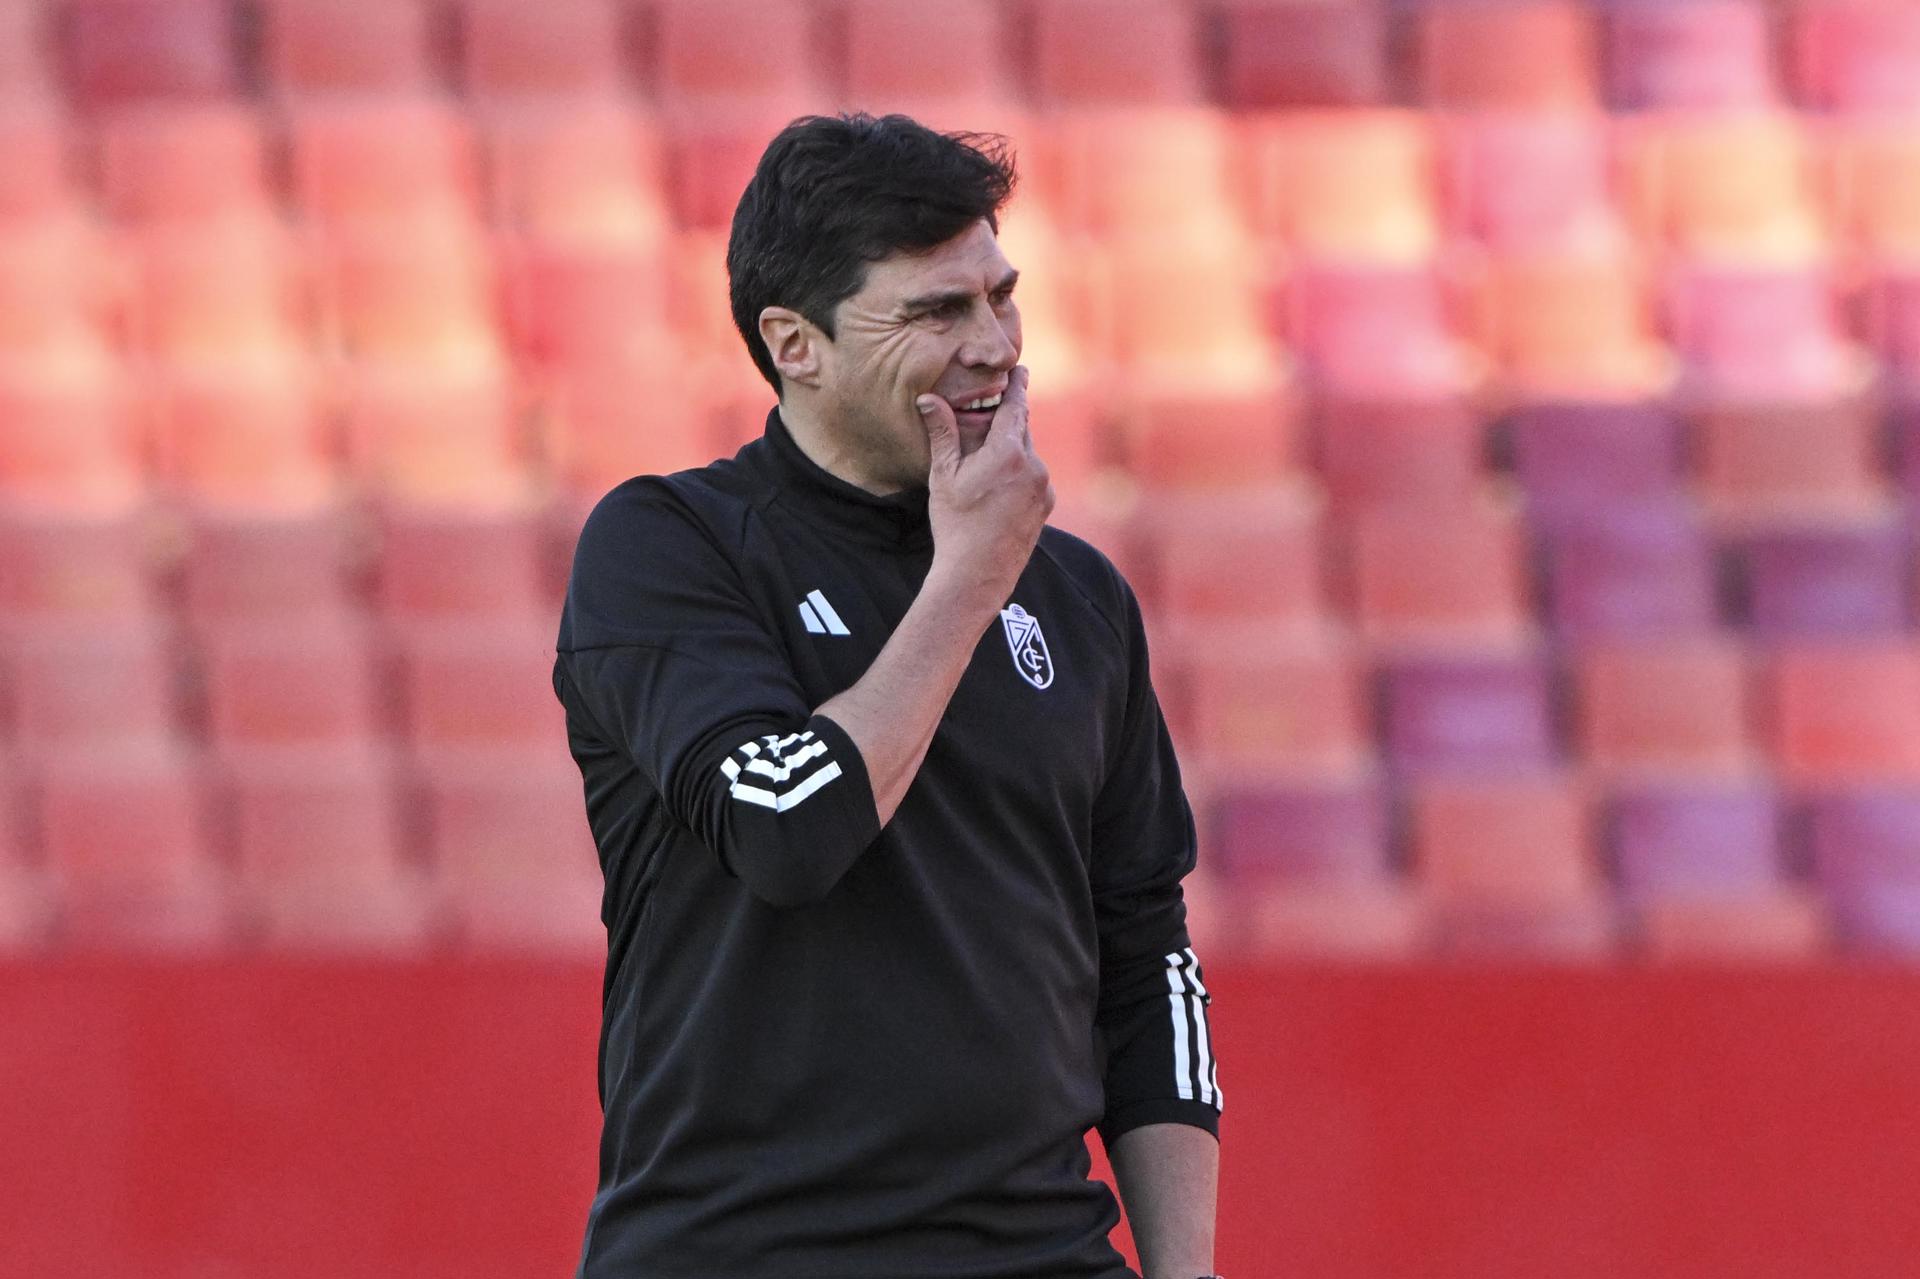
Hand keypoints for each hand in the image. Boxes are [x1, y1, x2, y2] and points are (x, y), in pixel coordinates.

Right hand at [917, 365, 1053, 606]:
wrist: (977, 574)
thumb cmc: (955, 524)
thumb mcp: (944, 475)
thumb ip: (942, 433)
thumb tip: (927, 398)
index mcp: (1008, 452)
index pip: (1016, 406)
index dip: (1017, 386)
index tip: (1021, 369)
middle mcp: (1034, 465)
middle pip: (1021, 431)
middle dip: (1006, 424)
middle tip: (990, 419)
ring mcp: (1044, 487)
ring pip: (1027, 456)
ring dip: (1011, 453)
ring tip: (986, 469)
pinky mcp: (1046, 506)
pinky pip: (1033, 478)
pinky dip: (1019, 475)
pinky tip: (997, 492)